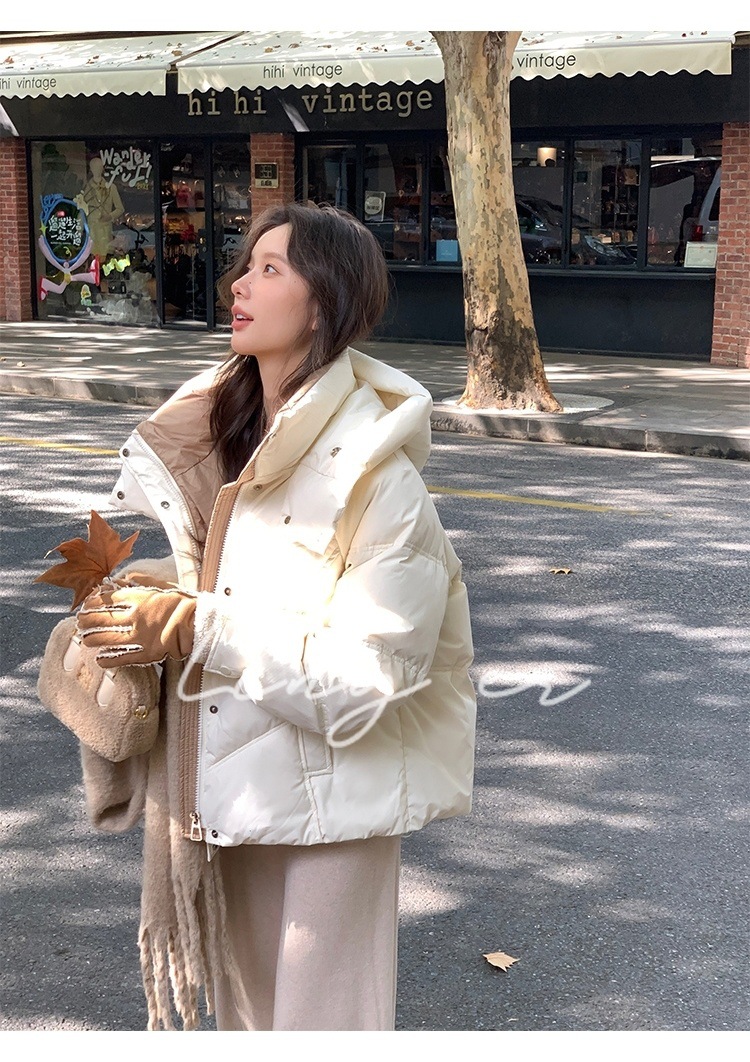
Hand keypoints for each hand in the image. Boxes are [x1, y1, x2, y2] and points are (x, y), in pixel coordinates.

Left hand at [77, 585, 196, 667]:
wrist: (200, 623)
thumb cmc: (183, 602)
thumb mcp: (162, 585)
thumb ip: (140, 581)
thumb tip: (121, 579)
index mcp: (140, 598)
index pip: (107, 599)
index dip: (92, 602)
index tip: (86, 604)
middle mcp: (136, 616)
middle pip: (102, 619)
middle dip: (86, 620)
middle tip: (80, 622)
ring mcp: (140, 636)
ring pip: (107, 639)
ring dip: (92, 639)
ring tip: (85, 639)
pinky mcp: (146, 653)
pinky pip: (121, 658)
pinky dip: (108, 659)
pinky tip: (100, 659)